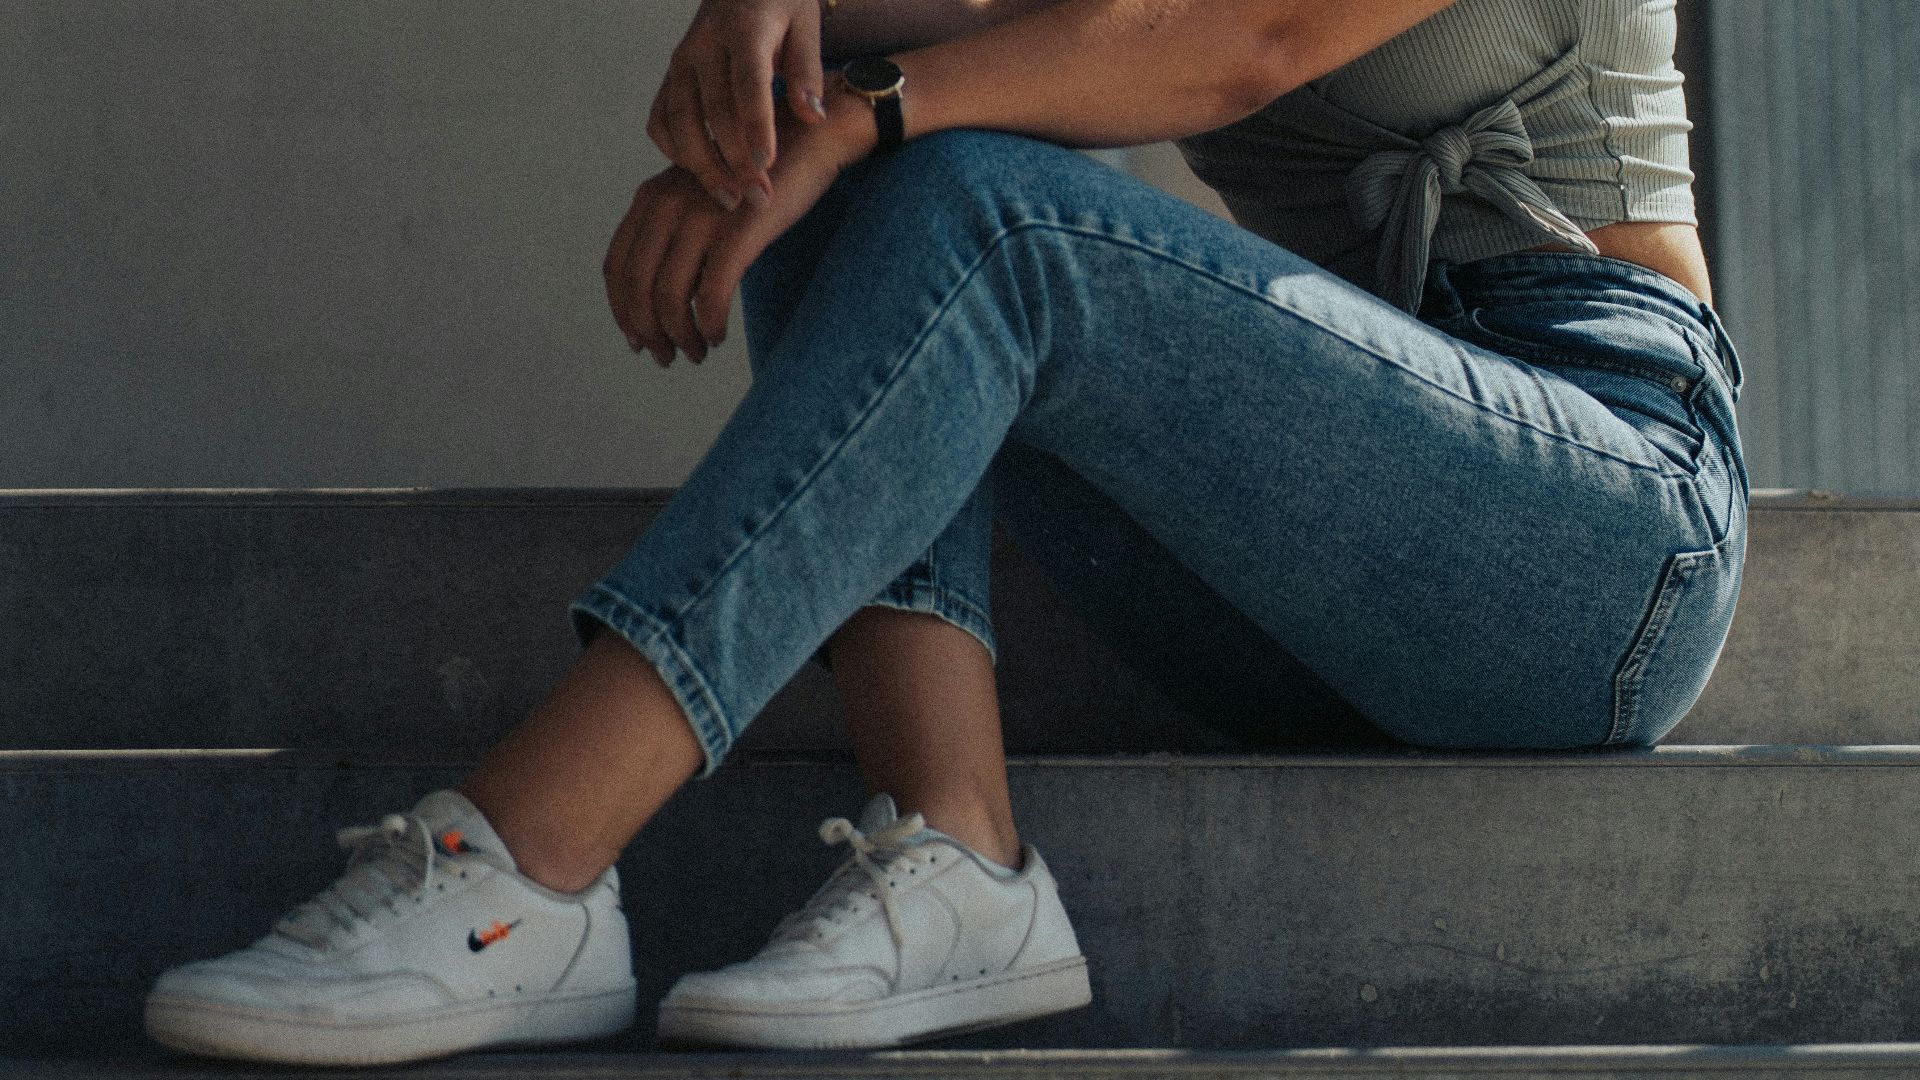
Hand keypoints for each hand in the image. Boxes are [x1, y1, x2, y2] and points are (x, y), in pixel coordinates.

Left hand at [606, 90, 875, 366]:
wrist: (810, 140)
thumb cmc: (760, 179)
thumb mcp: (703, 199)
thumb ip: (678, 236)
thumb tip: (667, 302)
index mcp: (651, 198)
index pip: (617, 266)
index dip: (622, 311)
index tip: (639, 341)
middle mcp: (665, 204)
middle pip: (637, 287)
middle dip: (648, 332)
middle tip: (668, 359)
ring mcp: (700, 216)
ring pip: (670, 297)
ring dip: (680, 336)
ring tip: (698, 352)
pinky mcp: (736, 232)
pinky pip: (710, 295)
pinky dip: (709, 325)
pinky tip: (718, 336)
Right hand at [648, 0, 831, 213]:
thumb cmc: (781, 8)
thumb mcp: (806, 25)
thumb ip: (808, 71)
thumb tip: (812, 116)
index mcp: (745, 29)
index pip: (748, 81)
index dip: (755, 124)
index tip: (766, 163)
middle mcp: (705, 45)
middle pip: (713, 110)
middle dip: (734, 160)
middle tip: (757, 198)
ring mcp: (682, 61)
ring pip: (680, 120)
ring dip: (702, 165)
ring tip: (729, 199)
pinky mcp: (670, 76)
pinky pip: (659, 118)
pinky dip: (673, 149)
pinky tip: (697, 171)